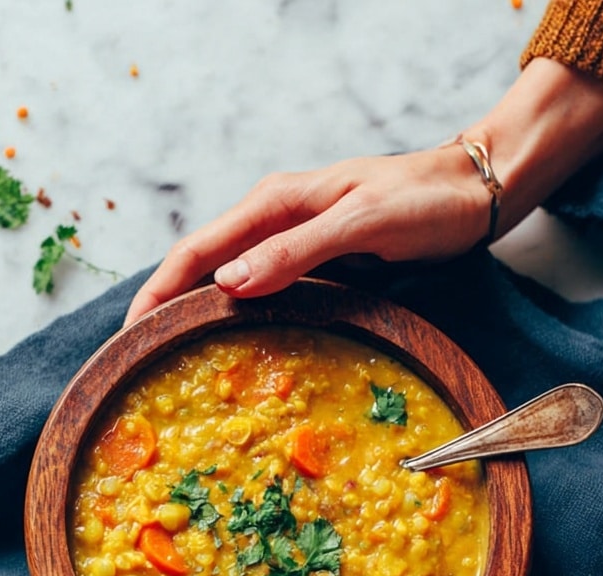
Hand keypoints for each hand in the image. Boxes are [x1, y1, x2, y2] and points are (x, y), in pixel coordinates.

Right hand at [125, 143, 490, 324]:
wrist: (473, 191)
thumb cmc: (421, 201)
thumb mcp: (359, 222)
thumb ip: (295, 250)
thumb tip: (226, 283)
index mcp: (273, 203)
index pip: (194, 250)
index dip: (157, 292)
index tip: (129, 334)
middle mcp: (271, 220)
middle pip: (199, 265)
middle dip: (162, 307)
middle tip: (135, 357)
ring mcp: (289, 241)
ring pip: (223, 278)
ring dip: (191, 313)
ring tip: (166, 356)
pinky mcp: (309, 260)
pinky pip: (256, 288)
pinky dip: (231, 314)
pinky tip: (226, 341)